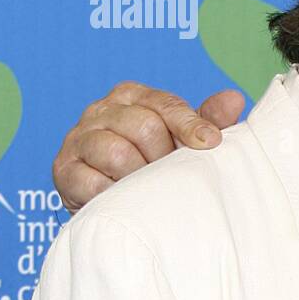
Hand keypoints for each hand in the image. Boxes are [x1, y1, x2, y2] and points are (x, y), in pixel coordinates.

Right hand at [53, 82, 244, 212]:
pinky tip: (126, 199)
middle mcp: (101, 110)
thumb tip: (234, 99)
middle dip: (163, 156)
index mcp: (133, 96)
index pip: (165, 104)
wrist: (118, 203)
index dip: (190, 125)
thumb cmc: (156, 164)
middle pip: (142, 126)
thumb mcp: (184, 140)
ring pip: (116, 152)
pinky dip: (114, 193)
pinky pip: (91, 181)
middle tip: (171, 175)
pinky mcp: (64, 169)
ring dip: (140, 176)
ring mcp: (78, 138)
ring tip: (149, 188)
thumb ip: (208, 120)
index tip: (212, 144)